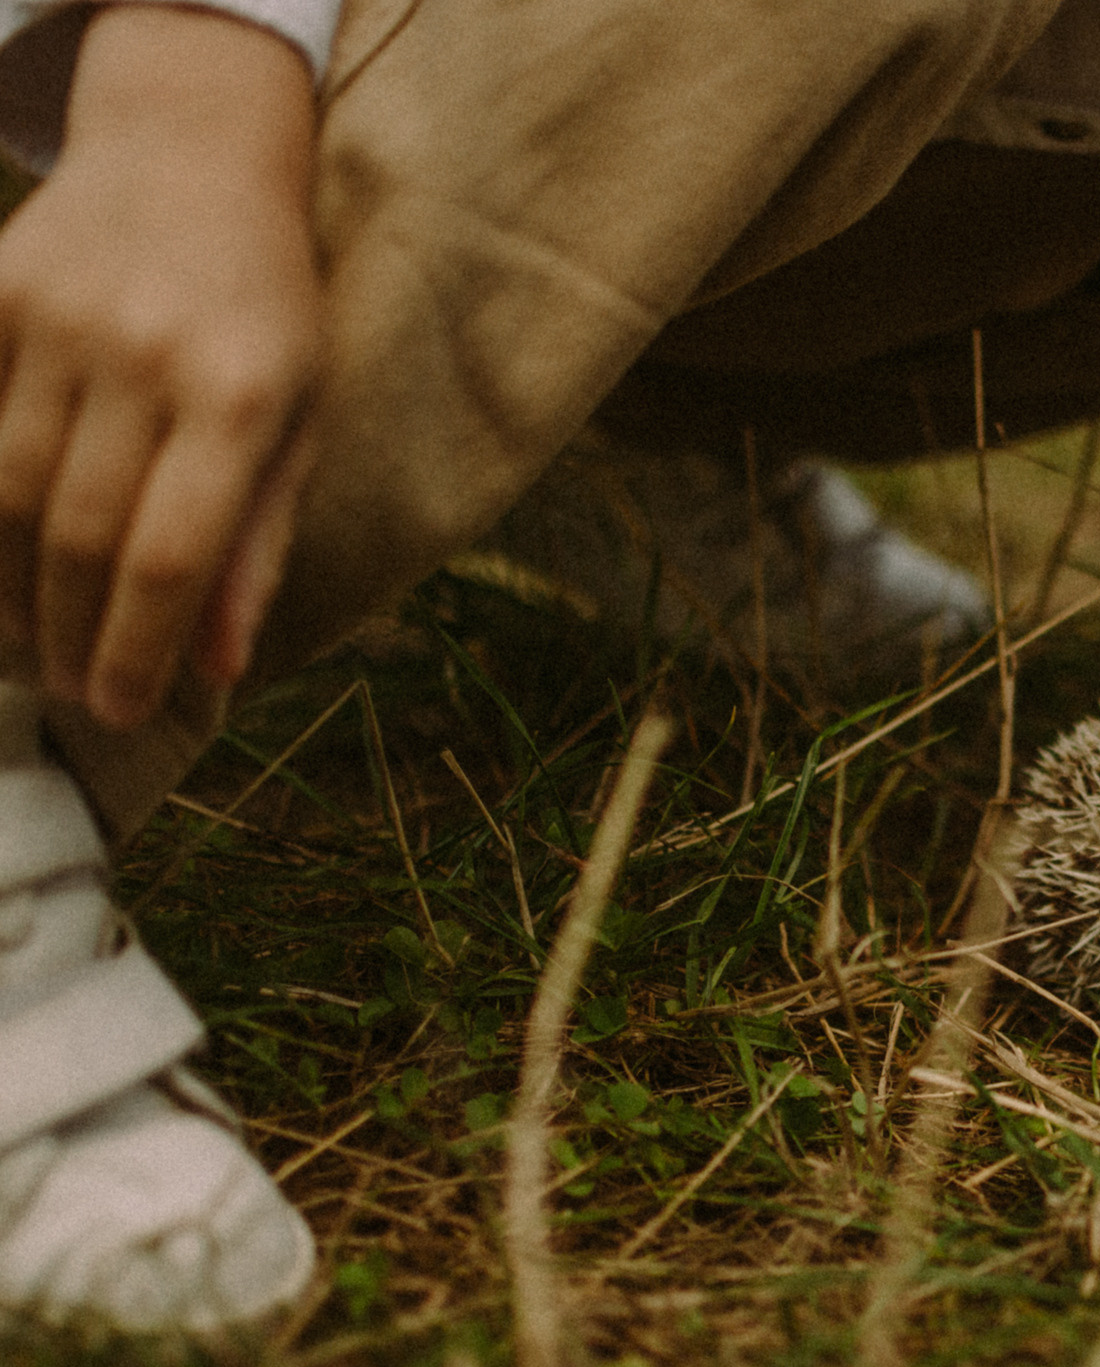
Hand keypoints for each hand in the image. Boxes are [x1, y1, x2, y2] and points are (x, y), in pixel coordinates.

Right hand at [0, 5, 320, 729]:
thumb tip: (218, 666)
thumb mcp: (302, 420)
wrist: (192, 156)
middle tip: (72, 695)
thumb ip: (259, 542)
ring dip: (11, 590)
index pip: (170, 555)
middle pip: (82, 535)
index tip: (122, 711)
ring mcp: (57, 322)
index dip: (137, 649)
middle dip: (73, 635)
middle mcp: (143, 357)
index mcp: (243, 394)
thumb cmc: (268, 310)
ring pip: (7, 492)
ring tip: (29, 650)